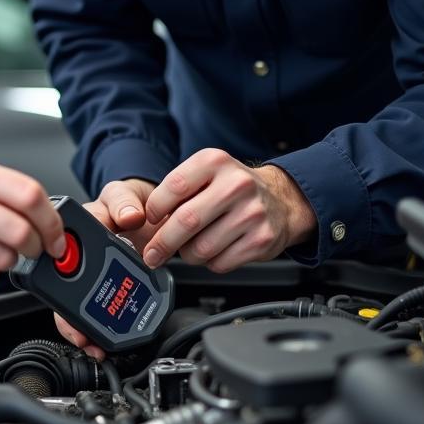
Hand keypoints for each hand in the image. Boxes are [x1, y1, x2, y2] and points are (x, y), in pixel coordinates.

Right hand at [54, 178, 158, 359]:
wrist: (149, 215)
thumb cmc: (128, 202)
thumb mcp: (126, 195)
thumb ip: (125, 201)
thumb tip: (128, 216)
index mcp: (72, 231)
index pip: (57, 253)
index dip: (61, 274)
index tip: (72, 285)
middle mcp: (74, 256)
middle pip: (58, 290)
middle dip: (66, 317)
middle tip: (80, 332)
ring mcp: (88, 275)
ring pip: (71, 308)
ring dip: (78, 329)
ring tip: (91, 343)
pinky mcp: (104, 289)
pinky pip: (93, 313)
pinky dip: (95, 330)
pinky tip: (101, 341)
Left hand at [140, 148, 315, 272]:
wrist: (281, 199)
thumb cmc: (232, 187)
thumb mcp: (205, 172)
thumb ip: (177, 190)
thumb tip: (143, 220)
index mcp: (215, 161)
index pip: (174, 186)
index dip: (155, 208)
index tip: (149, 220)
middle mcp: (236, 184)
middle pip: (186, 220)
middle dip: (162, 242)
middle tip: (152, 253)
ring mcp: (252, 213)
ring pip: (202, 248)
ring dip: (187, 254)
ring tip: (189, 247)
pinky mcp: (262, 240)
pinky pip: (220, 262)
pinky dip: (209, 262)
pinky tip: (213, 250)